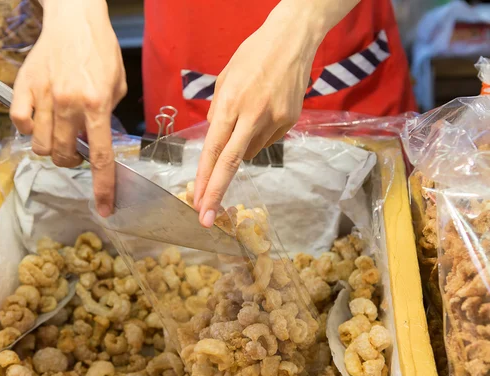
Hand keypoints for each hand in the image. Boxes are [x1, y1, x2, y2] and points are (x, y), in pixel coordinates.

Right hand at [10, 0, 126, 216]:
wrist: (74, 19)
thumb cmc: (101, 51)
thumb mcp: (118, 86)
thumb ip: (108, 116)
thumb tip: (96, 140)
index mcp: (97, 105)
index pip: (101, 157)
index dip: (103, 187)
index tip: (105, 207)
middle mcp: (69, 104)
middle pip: (64, 156)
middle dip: (71, 162)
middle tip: (77, 151)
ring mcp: (44, 96)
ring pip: (40, 146)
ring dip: (51, 148)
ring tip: (59, 133)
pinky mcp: (24, 87)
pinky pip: (20, 124)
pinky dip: (29, 130)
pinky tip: (40, 120)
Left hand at [193, 3, 322, 226]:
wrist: (292, 41)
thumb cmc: (252, 56)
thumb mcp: (224, 80)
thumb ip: (218, 112)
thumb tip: (216, 139)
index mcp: (231, 104)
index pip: (214, 151)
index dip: (204, 180)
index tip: (197, 202)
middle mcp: (253, 116)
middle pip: (232, 164)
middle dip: (216, 193)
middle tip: (206, 218)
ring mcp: (275, 121)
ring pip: (250, 152)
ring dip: (241, 149)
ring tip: (247, 119)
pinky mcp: (290, 122)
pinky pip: (267, 141)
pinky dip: (258, 137)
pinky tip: (262, 115)